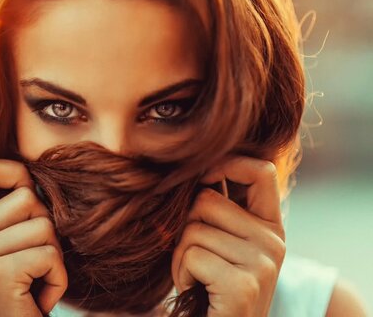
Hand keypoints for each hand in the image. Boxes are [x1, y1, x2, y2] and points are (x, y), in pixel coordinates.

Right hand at [0, 158, 67, 316]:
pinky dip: (57, 279)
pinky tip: (38, 298)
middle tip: (33, 264)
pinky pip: (50, 255)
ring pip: (44, 226)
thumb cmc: (18, 293)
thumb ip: (10, 212)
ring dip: (53, 257)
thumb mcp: (5, 247)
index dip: (15, 174)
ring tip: (35, 281)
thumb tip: (36, 175)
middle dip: (45, 230)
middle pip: (28, 197)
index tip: (28, 204)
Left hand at [171, 157, 285, 316]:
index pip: (260, 170)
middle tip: (196, 258)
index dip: (226, 163)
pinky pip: (191, 255)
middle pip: (206, 199)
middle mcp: (274, 242)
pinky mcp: (244, 286)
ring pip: (192, 229)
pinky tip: (197, 290)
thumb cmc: (212, 286)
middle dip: (186, 227)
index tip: (201, 177)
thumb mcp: (223, 243)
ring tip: (197, 277)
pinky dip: (182, 274)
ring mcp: (263, 263)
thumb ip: (219, 210)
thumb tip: (192, 165)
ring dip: (180, 256)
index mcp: (271, 227)